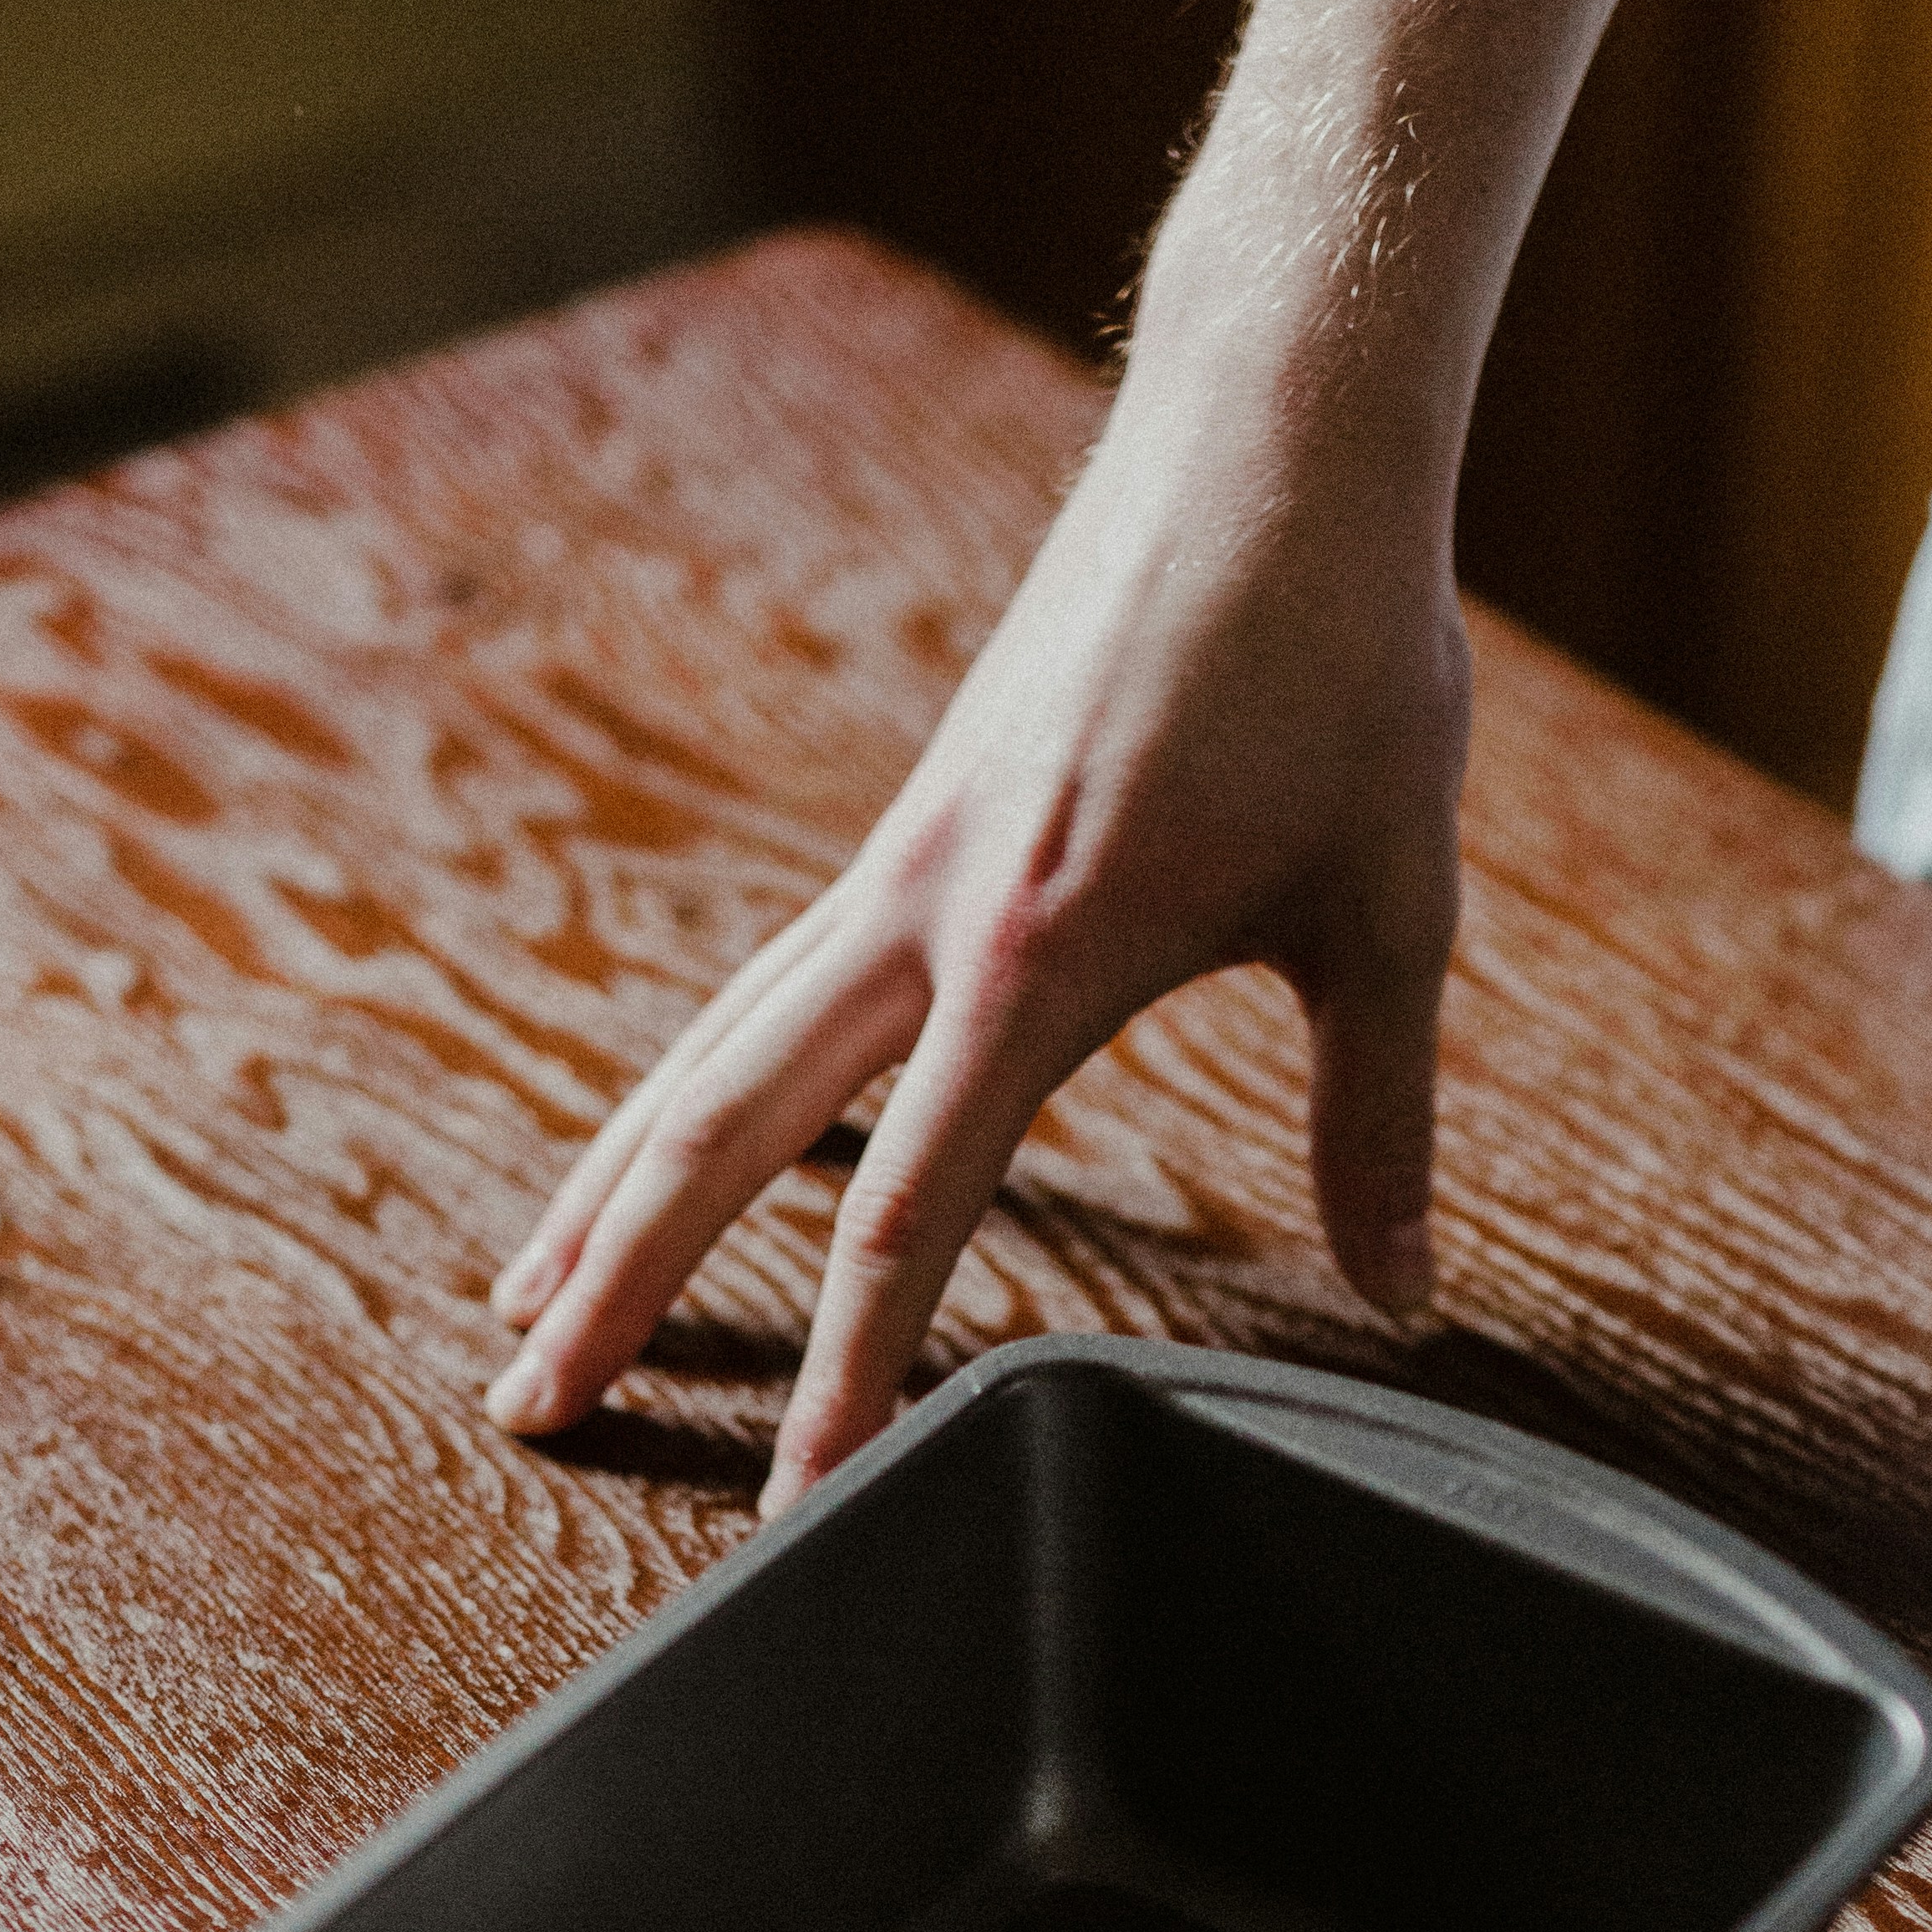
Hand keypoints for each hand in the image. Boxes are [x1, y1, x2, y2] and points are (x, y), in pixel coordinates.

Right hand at [483, 343, 1469, 1512]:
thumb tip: (1410, 1300)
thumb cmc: (1343, 658)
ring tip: (521, 1311)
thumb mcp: (1391, 904)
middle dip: (625, 1284)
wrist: (1269, 434)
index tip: (801, 1497)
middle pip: (728, 1131)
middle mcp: (929, 909)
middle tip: (532, 1410)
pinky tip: (653, 1159)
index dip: (848, 1369)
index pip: (911, 1209)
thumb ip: (1380, 1118)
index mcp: (1042, 946)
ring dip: (609, 1193)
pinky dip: (686, 1092)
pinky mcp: (909, 835)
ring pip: (709, 1057)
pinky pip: (762, 994)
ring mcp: (900, 866)